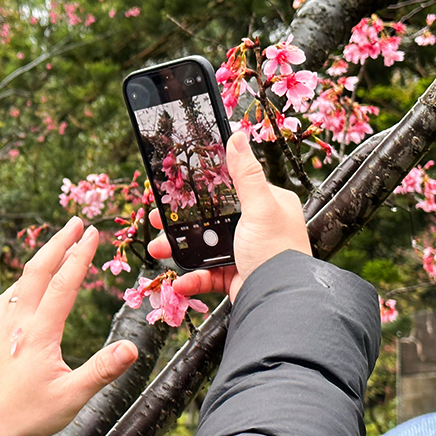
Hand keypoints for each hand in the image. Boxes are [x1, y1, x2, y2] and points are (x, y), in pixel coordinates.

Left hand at [0, 217, 138, 435]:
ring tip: (58, 243)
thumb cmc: (28, 414)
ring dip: (41, 257)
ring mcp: (3, 326)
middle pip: (38, 271)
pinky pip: (9, 296)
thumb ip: (102, 371)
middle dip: (58, 243)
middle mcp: (18, 322)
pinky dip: (24, 279)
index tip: (94, 233)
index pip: (63, 284)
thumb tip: (131, 349)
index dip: (80, 256)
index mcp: (38, 332)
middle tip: (77, 222)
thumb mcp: (72, 398)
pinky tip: (27, 282)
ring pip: (21, 281)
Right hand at [147, 131, 311, 301]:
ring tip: (158, 249)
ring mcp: (244, 253)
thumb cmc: (276, 251)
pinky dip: (192, 277)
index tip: (178, 189)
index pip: (231, 189)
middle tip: (157, 220)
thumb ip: (246, 174)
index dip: (203, 188)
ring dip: (179, 248)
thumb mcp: (260, 207)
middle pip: (210, 219)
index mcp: (268, 205)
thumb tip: (238, 136)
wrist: (278, 299)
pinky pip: (207, 273)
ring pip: (204, 246)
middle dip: (181, 222)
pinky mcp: (235, 276)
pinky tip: (181, 280)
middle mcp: (257, 227)